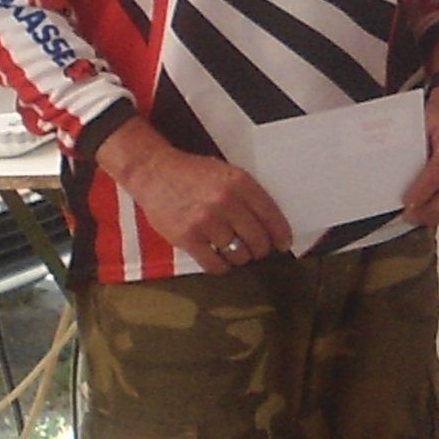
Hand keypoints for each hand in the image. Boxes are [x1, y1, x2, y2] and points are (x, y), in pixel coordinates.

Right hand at [102, 118, 299, 270]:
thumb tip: (269, 222)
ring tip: (238, 253)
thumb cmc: (192, 173)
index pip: (271, 215)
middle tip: (259, 250)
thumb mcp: (227, 172)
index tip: (283, 243)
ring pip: (238, 253)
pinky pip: (213, 263)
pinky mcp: (187, 237)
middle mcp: (225, 202)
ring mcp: (205, 221)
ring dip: (241, 258)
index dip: (280, 233)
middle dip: (262, 249)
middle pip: (257, 238)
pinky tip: (221, 261)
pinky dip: (221, 266)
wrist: (154, 173)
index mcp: (240, 183)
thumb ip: (247, 194)